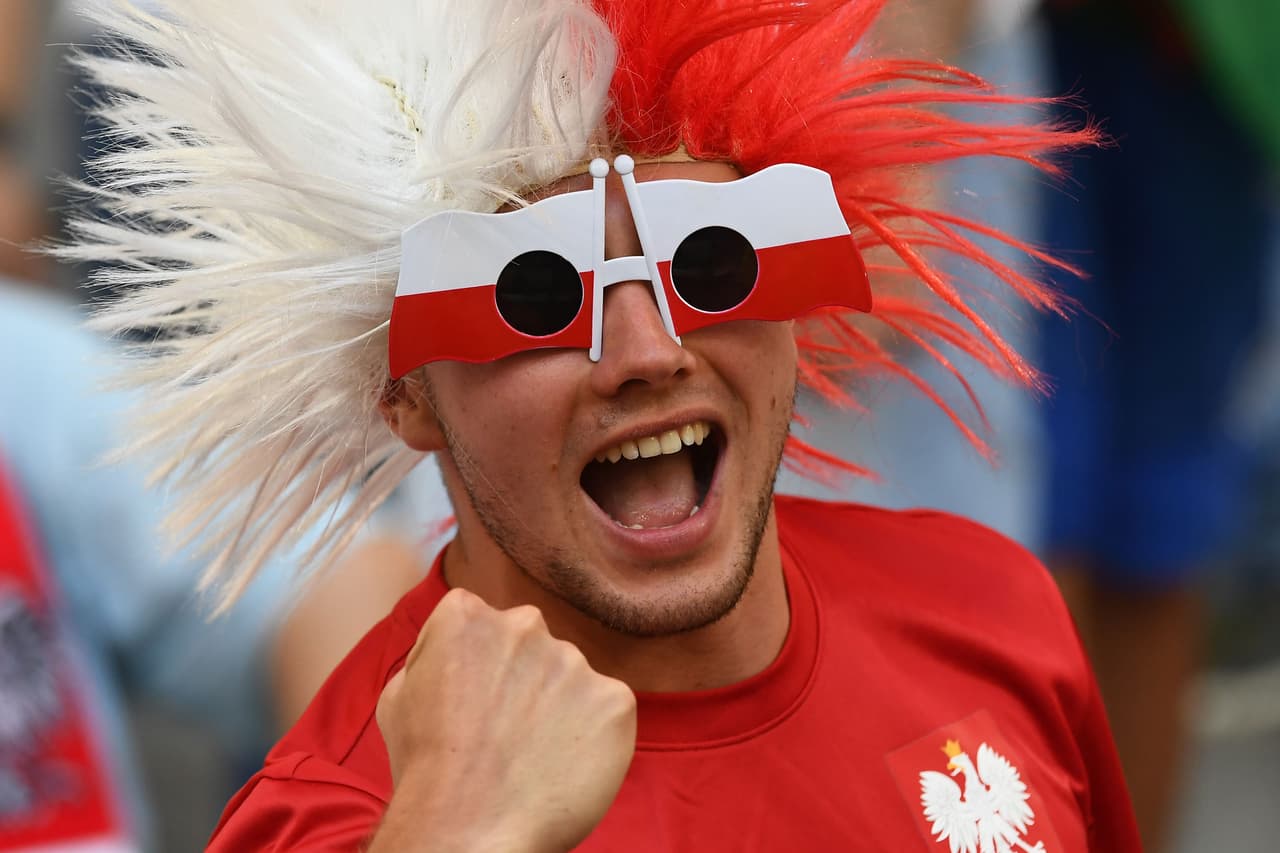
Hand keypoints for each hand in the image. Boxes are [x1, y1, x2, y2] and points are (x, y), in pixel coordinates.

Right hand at [372, 587, 636, 852]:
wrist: (468, 828)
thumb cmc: (426, 768)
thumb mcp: (399, 695)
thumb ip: (433, 655)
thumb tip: (455, 649)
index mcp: (466, 616)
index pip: (481, 623)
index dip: (478, 665)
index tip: (475, 700)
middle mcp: (524, 625)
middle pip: (530, 644)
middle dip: (523, 677)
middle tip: (506, 730)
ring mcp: (574, 661)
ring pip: (570, 677)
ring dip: (558, 706)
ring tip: (532, 755)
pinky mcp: (614, 700)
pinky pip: (607, 710)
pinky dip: (592, 736)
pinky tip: (563, 765)